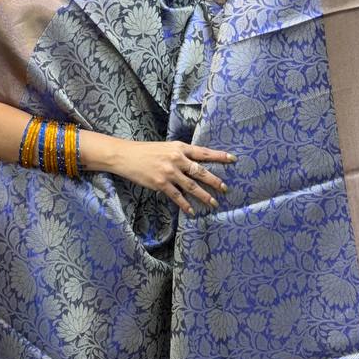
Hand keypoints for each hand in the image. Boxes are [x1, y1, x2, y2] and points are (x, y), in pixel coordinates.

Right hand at [114, 139, 235, 214]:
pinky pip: (177, 196)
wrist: (125, 156)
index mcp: (179, 147)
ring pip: (192, 186)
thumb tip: (195, 164)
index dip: (219, 156)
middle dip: (215, 181)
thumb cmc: (145, 151)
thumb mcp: (166, 147)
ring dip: (204, 196)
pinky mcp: (160, 183)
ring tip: (213, 203)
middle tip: (225, 188)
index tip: (233, 159)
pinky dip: (185, 205)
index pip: (203, 152)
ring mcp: (169, 172)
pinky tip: (192, 211)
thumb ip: (181, 154)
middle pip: (201, 171)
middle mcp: (177, 159)